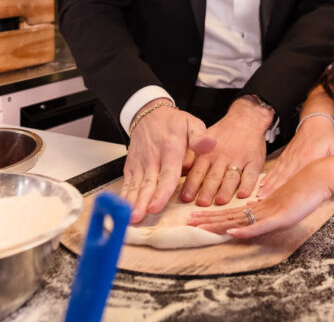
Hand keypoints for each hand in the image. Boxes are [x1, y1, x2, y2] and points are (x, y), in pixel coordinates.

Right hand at [121, 101, 214, 221]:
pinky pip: (127, 184)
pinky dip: (124, 197)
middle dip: (142, 202)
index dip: (161, 192)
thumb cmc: (173, 123)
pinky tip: (123, 210)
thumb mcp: (192, 123)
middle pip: (147, 184)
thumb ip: (200, 137)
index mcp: (170, 150)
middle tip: (137, 218)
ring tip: (129, 218)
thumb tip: (210, 145)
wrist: (149, 114)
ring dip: (131, 203)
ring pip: (135, 186)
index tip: (155, 206)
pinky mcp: (131, 167)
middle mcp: (152, 159)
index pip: (167, 175)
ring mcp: (140, 164)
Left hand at [179, 96, 272, 206]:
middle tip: (201, 203)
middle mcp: (222, 157)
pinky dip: (247, 185)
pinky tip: (243, 195)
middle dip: (207, 190)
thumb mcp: (204, 141)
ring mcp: (239, 159)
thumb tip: (179, 174)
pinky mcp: (254, 162)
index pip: (198, 171)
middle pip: (214, 176)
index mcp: (208, 153)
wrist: (246, 118)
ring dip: (226, 190)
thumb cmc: (222, 134)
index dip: (192, 185)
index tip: (185, 198)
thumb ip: (194, 157)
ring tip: (220, 201)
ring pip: (231, 177)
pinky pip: (251, 175)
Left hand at [187, 160, 333, 238]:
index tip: (198, 217)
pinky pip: (258, 225)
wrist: (321, 176)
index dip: (215, 215)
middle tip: (188, 222)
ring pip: (239, 220)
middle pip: (230, 215)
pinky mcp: (279, 215)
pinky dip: (244, 230)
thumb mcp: (286, 199)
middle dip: (208, 220)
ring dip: (218, 225)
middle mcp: (261, 207)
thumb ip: (273, 206)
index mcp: (262, 204)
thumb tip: (261, 209)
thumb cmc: (307, 186)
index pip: (233, 212)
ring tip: (200, 227)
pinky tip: (231, 232)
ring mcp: (269, 211)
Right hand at [260, 115, 333, 196]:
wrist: (315, 122)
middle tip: (262, 201)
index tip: (277, 199)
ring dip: (268, 185)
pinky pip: (276, 167)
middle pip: (283, 177)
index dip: (286, 189)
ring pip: (277, 173)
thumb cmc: (327, 137)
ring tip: (259, 195)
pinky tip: (263, 183)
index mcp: (309, 159)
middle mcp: (297, 159)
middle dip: (272, 190)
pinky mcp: (286, 154)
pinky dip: (269, 176)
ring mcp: (290, 156)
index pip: (297, 178)